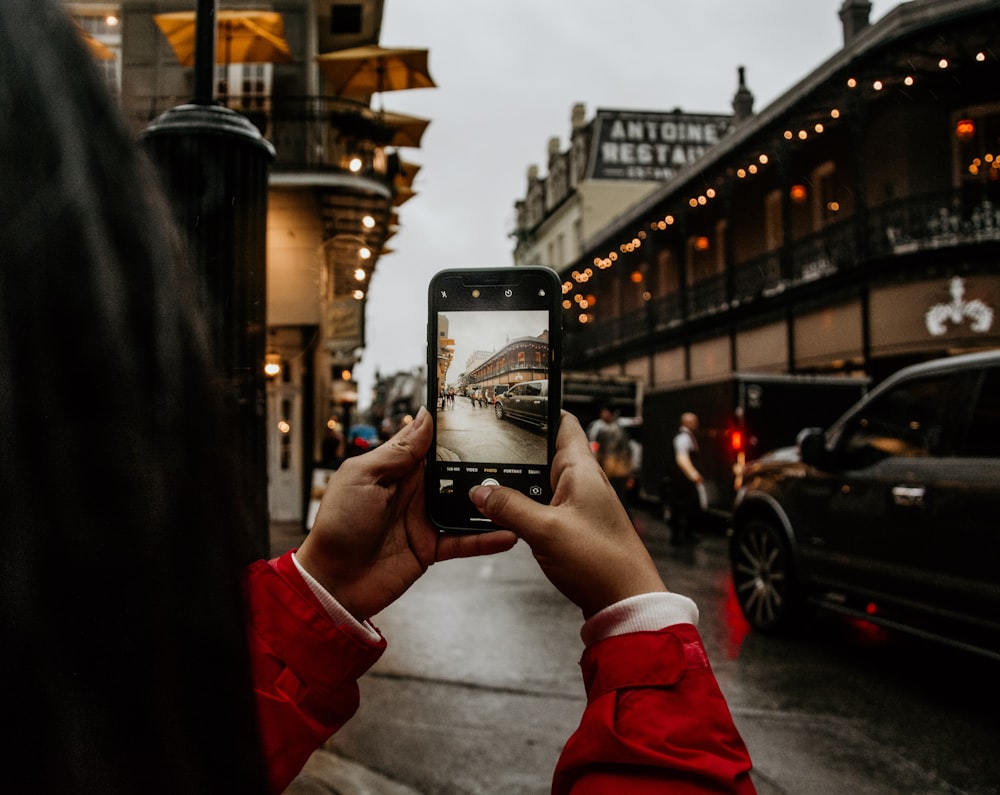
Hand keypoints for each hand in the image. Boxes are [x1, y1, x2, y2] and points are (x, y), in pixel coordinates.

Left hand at [296, 407, 516, 620]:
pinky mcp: (432, 547)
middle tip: (512, 456)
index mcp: (396, 469)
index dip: (452, 432)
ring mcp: (425, 519)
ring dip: (488, 502)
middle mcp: (414, 492)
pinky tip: (507, 533)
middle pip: (455, 472)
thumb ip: (397, 450)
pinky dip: (485, 539)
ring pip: (465, 505)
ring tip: (518, 493)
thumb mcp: (362, 477)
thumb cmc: (337, 526)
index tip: (479, 417)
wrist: (333, 582)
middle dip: (481, 465)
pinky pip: (464, 540)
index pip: (430, 444)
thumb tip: (423, 417)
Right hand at [469, 412, 666, 617]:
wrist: (625, 602)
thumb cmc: (600, 563)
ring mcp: (580, 504)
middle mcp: (583, 481)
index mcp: (582, 469)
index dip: (539, 409)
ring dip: (519, 483)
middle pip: (545, 452)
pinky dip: (526, 506)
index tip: (511, 403)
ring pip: (542, 481)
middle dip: (517, 452)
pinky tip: (507, 515)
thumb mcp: (545, 531)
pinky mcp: (575, 525)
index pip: (562, 422)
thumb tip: (480, 491)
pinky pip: (545, 505)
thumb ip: (509, 507)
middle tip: (484, 451)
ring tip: (487, 484)